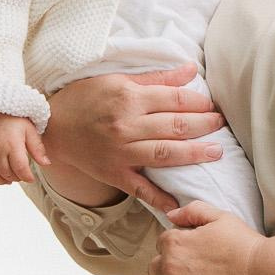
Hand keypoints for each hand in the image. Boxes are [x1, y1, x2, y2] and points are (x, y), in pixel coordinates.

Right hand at [0, 112, 47, 183]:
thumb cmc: (13, 117)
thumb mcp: (29, 129)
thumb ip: (37, 147)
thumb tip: (46, 163)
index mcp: (12, 144)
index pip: (20, 168)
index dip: (27, 177)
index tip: (31, 178)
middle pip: (5, 173)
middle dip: (15, 178)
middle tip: (20, 176)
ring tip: (7, 180)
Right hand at [41, 66, 226, 208]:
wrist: (52, 128)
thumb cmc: (84, 98)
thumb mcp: (117, 79)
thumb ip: (156, 78)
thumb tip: (191, 70)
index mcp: (129, 98)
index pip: (175, 100)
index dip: (199, 102)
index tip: (212, 105)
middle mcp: (127, 126)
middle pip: (176, 126)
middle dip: (204, 125)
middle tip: (221, 124)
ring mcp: (121, 153)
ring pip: (165, 154)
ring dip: (194, 154)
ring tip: (216, 152)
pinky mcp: (114, 173)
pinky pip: (141, 188)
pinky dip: (160, 198)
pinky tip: (179, 203)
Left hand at [141, 201, 264, 274]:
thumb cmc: (245, 246)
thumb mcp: (221, 217)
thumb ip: (193, 211)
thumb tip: (171, 215)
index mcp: (176, 244)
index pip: (162, 243)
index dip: (176, 247)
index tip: (189, 253)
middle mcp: (170, 271)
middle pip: (154, 270)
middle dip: (167, 270)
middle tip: (188, 273)